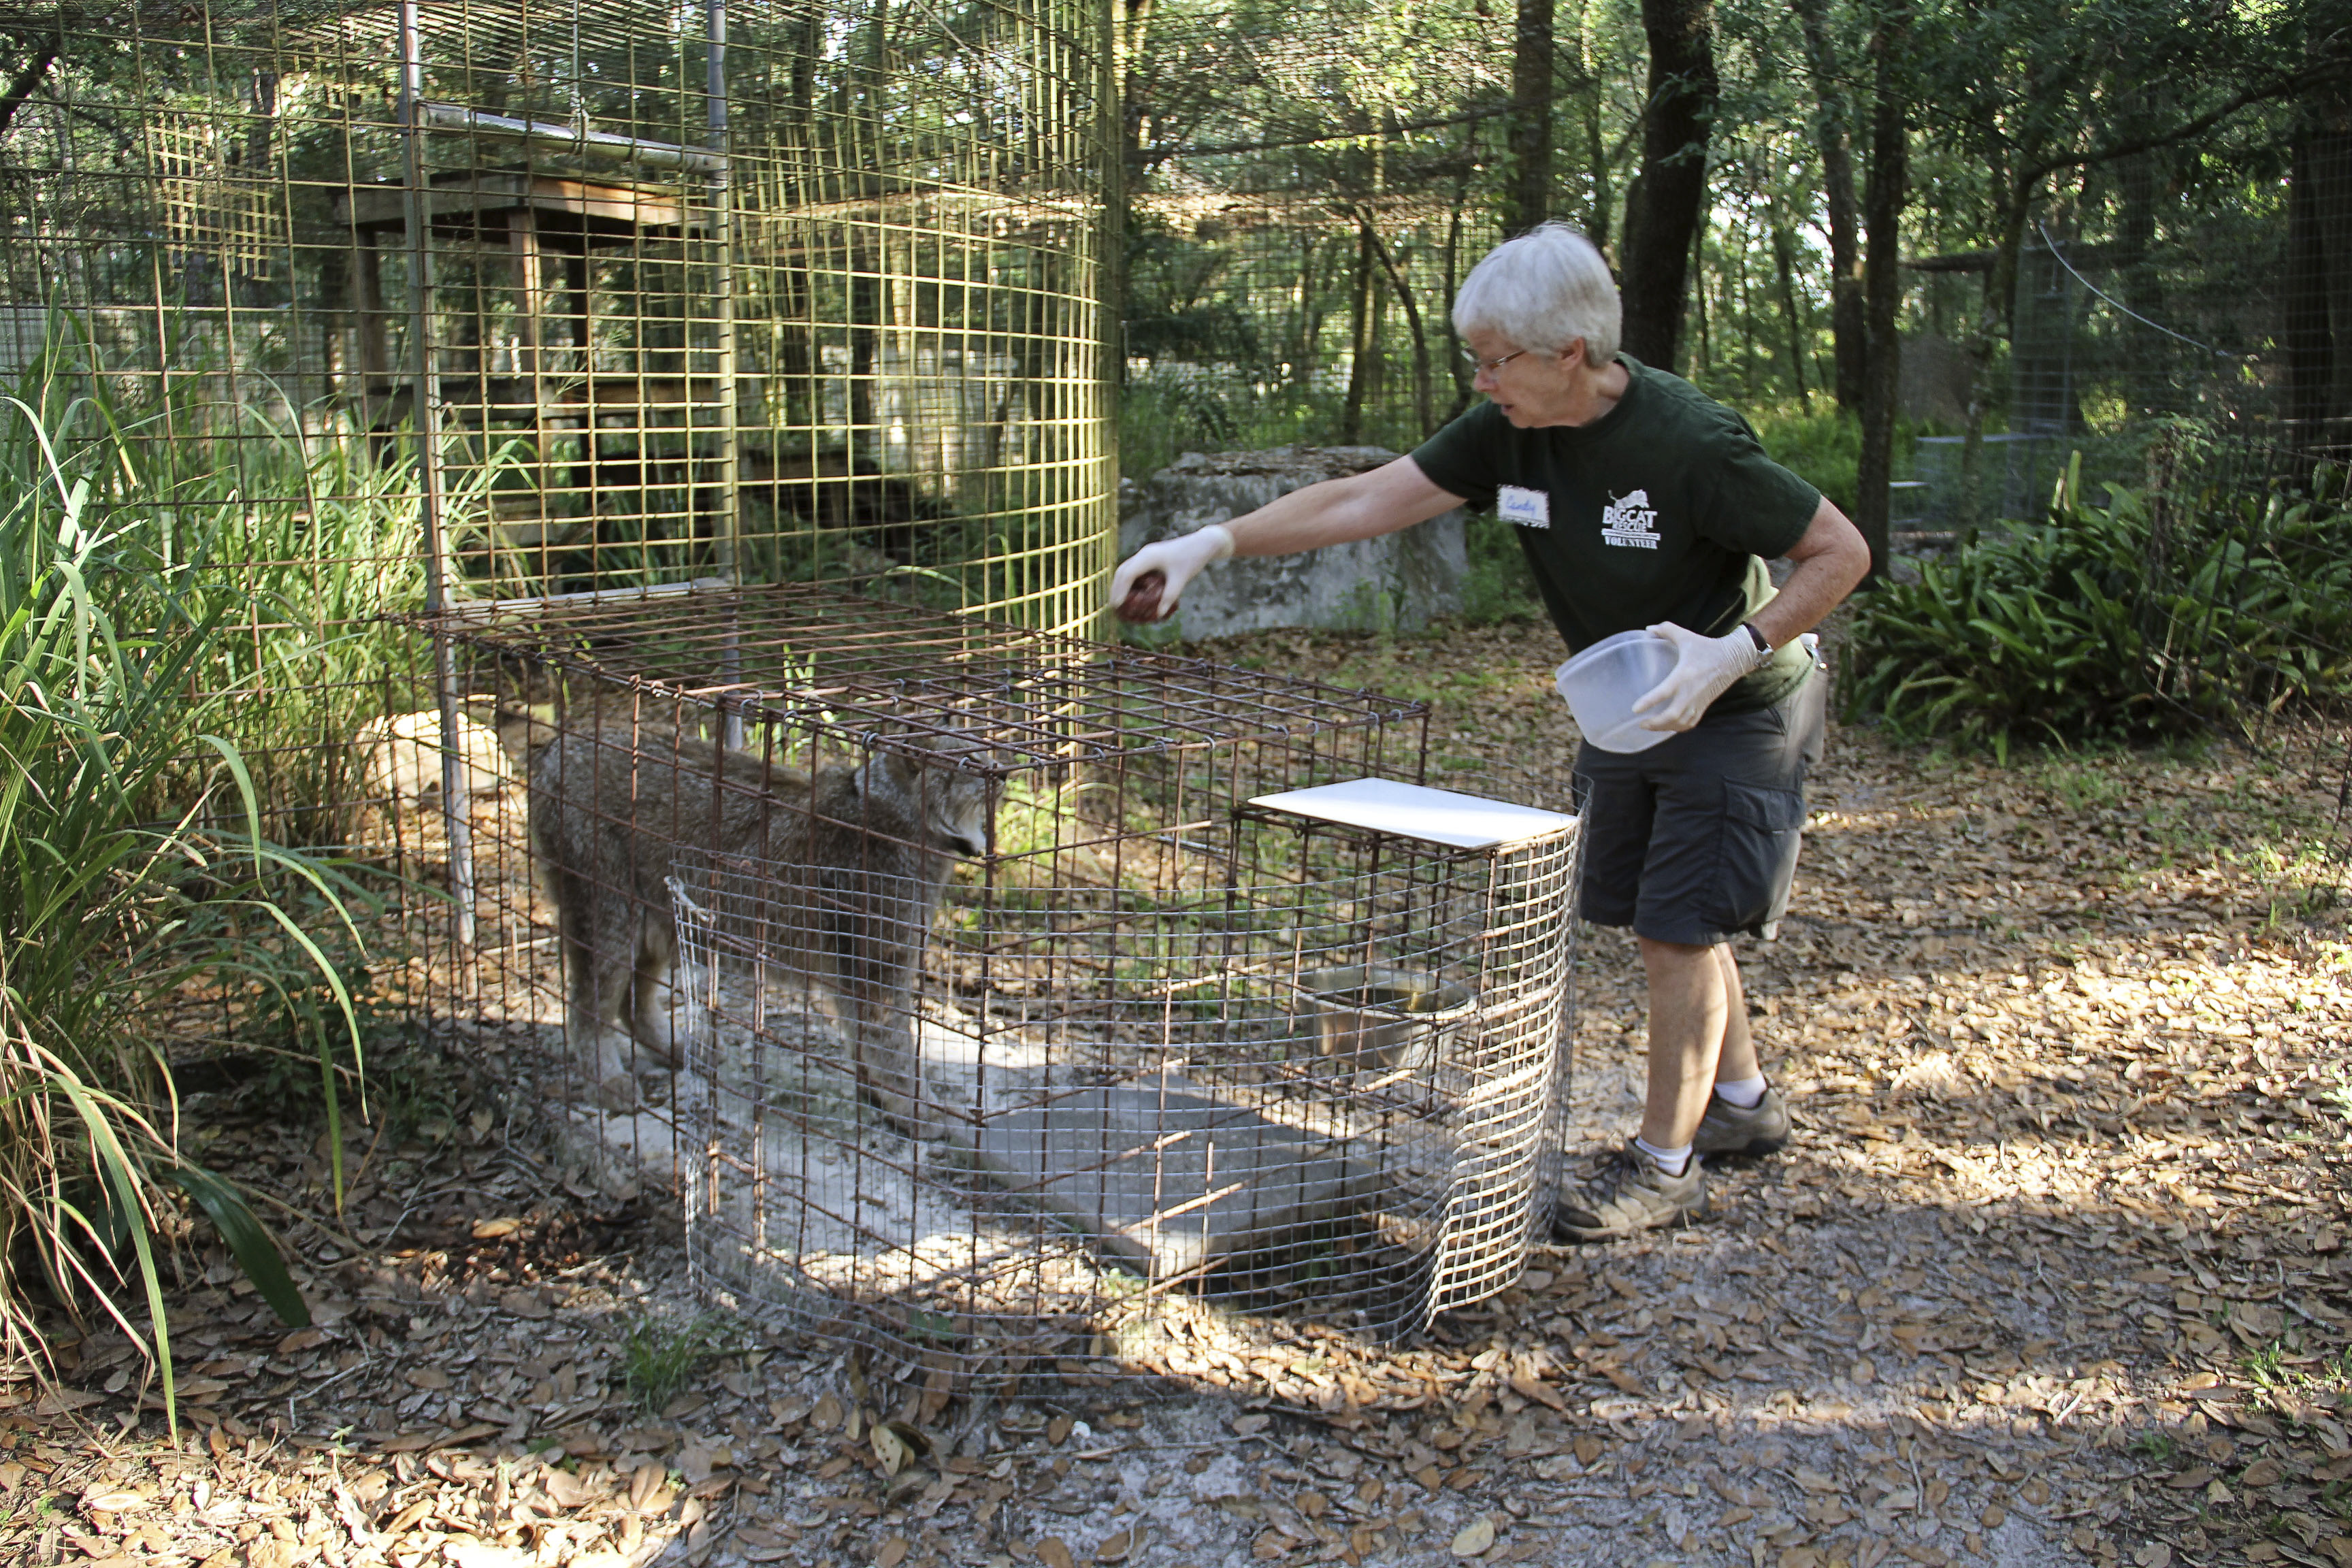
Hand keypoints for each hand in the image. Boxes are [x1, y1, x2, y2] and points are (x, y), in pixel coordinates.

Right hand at [1109, 524, 1234, 622]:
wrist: (1202, 544)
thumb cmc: (1192, 559)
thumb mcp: (1181, 580)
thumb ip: (1169, 596)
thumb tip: (1159, 614)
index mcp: (1148, 557)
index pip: (1127, 574)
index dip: (1120, 590)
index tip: (1117, 605)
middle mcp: (1144, 553)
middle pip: (1122, 570)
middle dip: (1116, 588)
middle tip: (1114, 606)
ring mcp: (1146, 553)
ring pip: (1126, 568)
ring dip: (1121, 583)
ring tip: (1119, 600)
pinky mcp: (1151, 556)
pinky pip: (1134, 568)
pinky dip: (1129, 580)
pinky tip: (1132, 592)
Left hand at [1631, 621, 1768, 731]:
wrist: (1734, 659)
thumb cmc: (1708, 647)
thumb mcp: (1686, 636)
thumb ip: (1667, 630)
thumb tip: (1648, 629)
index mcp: (1684, 674)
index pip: (1664, 692)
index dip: (1649, 702)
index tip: (1635, 709)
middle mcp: (1691, 691)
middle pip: (1673, 715)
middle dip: (1655, 723)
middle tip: (1641, 722)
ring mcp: (1699, 701)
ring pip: (1681, 722)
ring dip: (1665, 728)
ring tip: (1651, 726)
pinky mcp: (1705, 706)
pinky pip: (1691, 723)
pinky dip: (1678, 728)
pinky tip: (1668, 726)